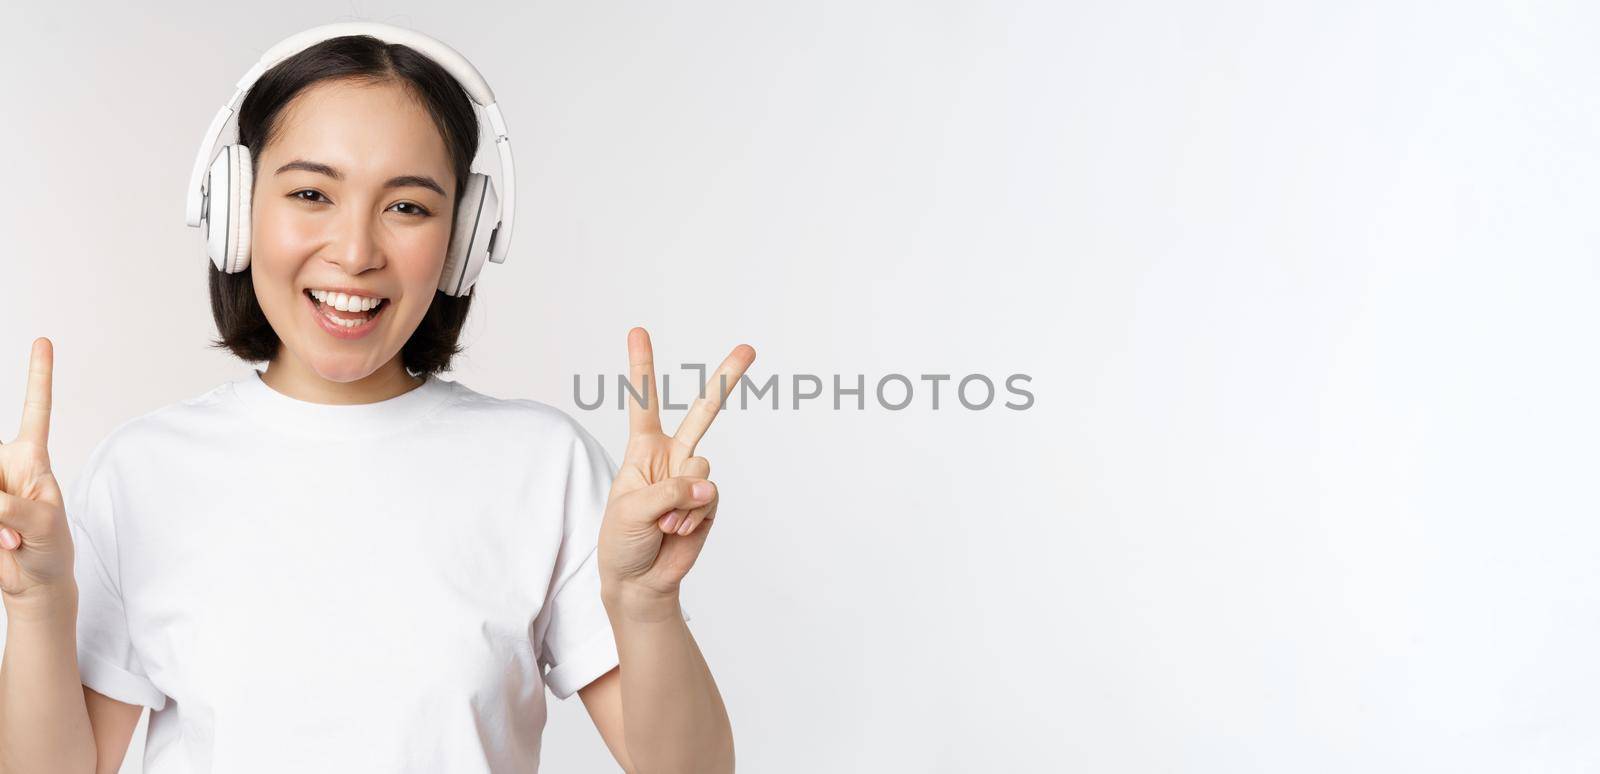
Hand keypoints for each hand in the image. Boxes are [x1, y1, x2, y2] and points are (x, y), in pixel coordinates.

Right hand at [0, 338, 74, 612]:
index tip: (44, 341)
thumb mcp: (45, 524)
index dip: (38, 376)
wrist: (33, 582)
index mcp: (32, 458)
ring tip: (11, 540)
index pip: (35, 410)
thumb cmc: (50, 548)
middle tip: (13, 527)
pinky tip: (4, 544)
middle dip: (4, 501)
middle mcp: (2, 465)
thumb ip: (14, 506)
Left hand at [597, 327, 754, 608]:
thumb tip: (708, 485)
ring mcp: (694, 479)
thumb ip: (669, 491)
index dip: (642, 367)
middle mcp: (672, 458)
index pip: (643, 403)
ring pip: (703, 467)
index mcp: (643, 450)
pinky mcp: (709, 503)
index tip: (637, 330)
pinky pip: (710, 498)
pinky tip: (677, 531)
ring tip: (664, 523)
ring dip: (682, 499)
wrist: (639, 581)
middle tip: (749, 348)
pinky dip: (692, 517)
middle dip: (727, 379)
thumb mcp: (629, 510)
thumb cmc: (622, 541)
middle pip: (704, 412)